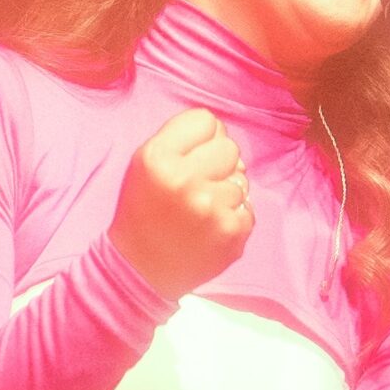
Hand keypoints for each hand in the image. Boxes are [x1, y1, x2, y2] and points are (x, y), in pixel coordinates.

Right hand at [108, 108, 254, 301]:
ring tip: (200, 212)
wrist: (140, 269)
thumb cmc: (144, 210)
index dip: (201, 138)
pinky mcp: (231, 232)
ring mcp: (211, 208)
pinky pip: (249, 208)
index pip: (205, 120)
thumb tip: (227, 138)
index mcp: (158, 158)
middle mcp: (185, 180)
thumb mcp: (145, 163)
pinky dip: (234, 218)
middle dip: (217, 164)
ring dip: (226, 194)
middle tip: (196, 187)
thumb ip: (182, 138)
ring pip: (241, 179)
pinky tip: (210, 229)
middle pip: (229, 147)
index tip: (190, 157)